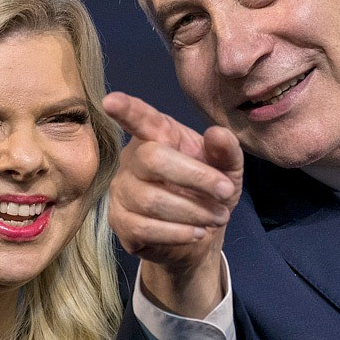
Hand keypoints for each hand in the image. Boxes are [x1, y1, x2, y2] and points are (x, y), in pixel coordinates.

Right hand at [103, 92, 242, 317]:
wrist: (200, 238)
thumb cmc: (209, 193)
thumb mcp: (228, 170)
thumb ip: (226, 150)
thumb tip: (217, 134)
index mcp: (158, 135)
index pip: (140, 118)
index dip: (126, 109)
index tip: (111, 102)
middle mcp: (133, 159)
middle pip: (152, 159)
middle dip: (195, 177)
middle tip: (226, 192)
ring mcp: (122, 191)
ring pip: (150, 200)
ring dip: (192, 211)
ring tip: (217, 217)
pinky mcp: (120, 223)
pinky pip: (144, 228)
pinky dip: (178, 232)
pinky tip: (197, 233)